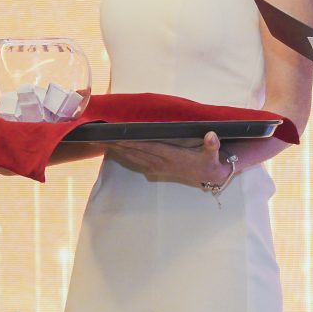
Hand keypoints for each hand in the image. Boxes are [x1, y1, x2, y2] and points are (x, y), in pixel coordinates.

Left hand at [104, 131, 229, 187]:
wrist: (210, 176)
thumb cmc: (209, 161)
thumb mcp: (213, 154)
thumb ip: (212, 145)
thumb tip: (212, 136)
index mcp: (172, 156)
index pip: (148, 147)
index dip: (133, 142)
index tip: (118, 136)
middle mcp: (161, 162)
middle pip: (134, 152)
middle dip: (117, 144)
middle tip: (99, 136)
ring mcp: (156, 167)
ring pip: (132, 157)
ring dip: (116, 150)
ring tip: (100, 141)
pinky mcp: (155, 169)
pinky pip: (135, 162)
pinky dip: (123, 155)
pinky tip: (113, 149)